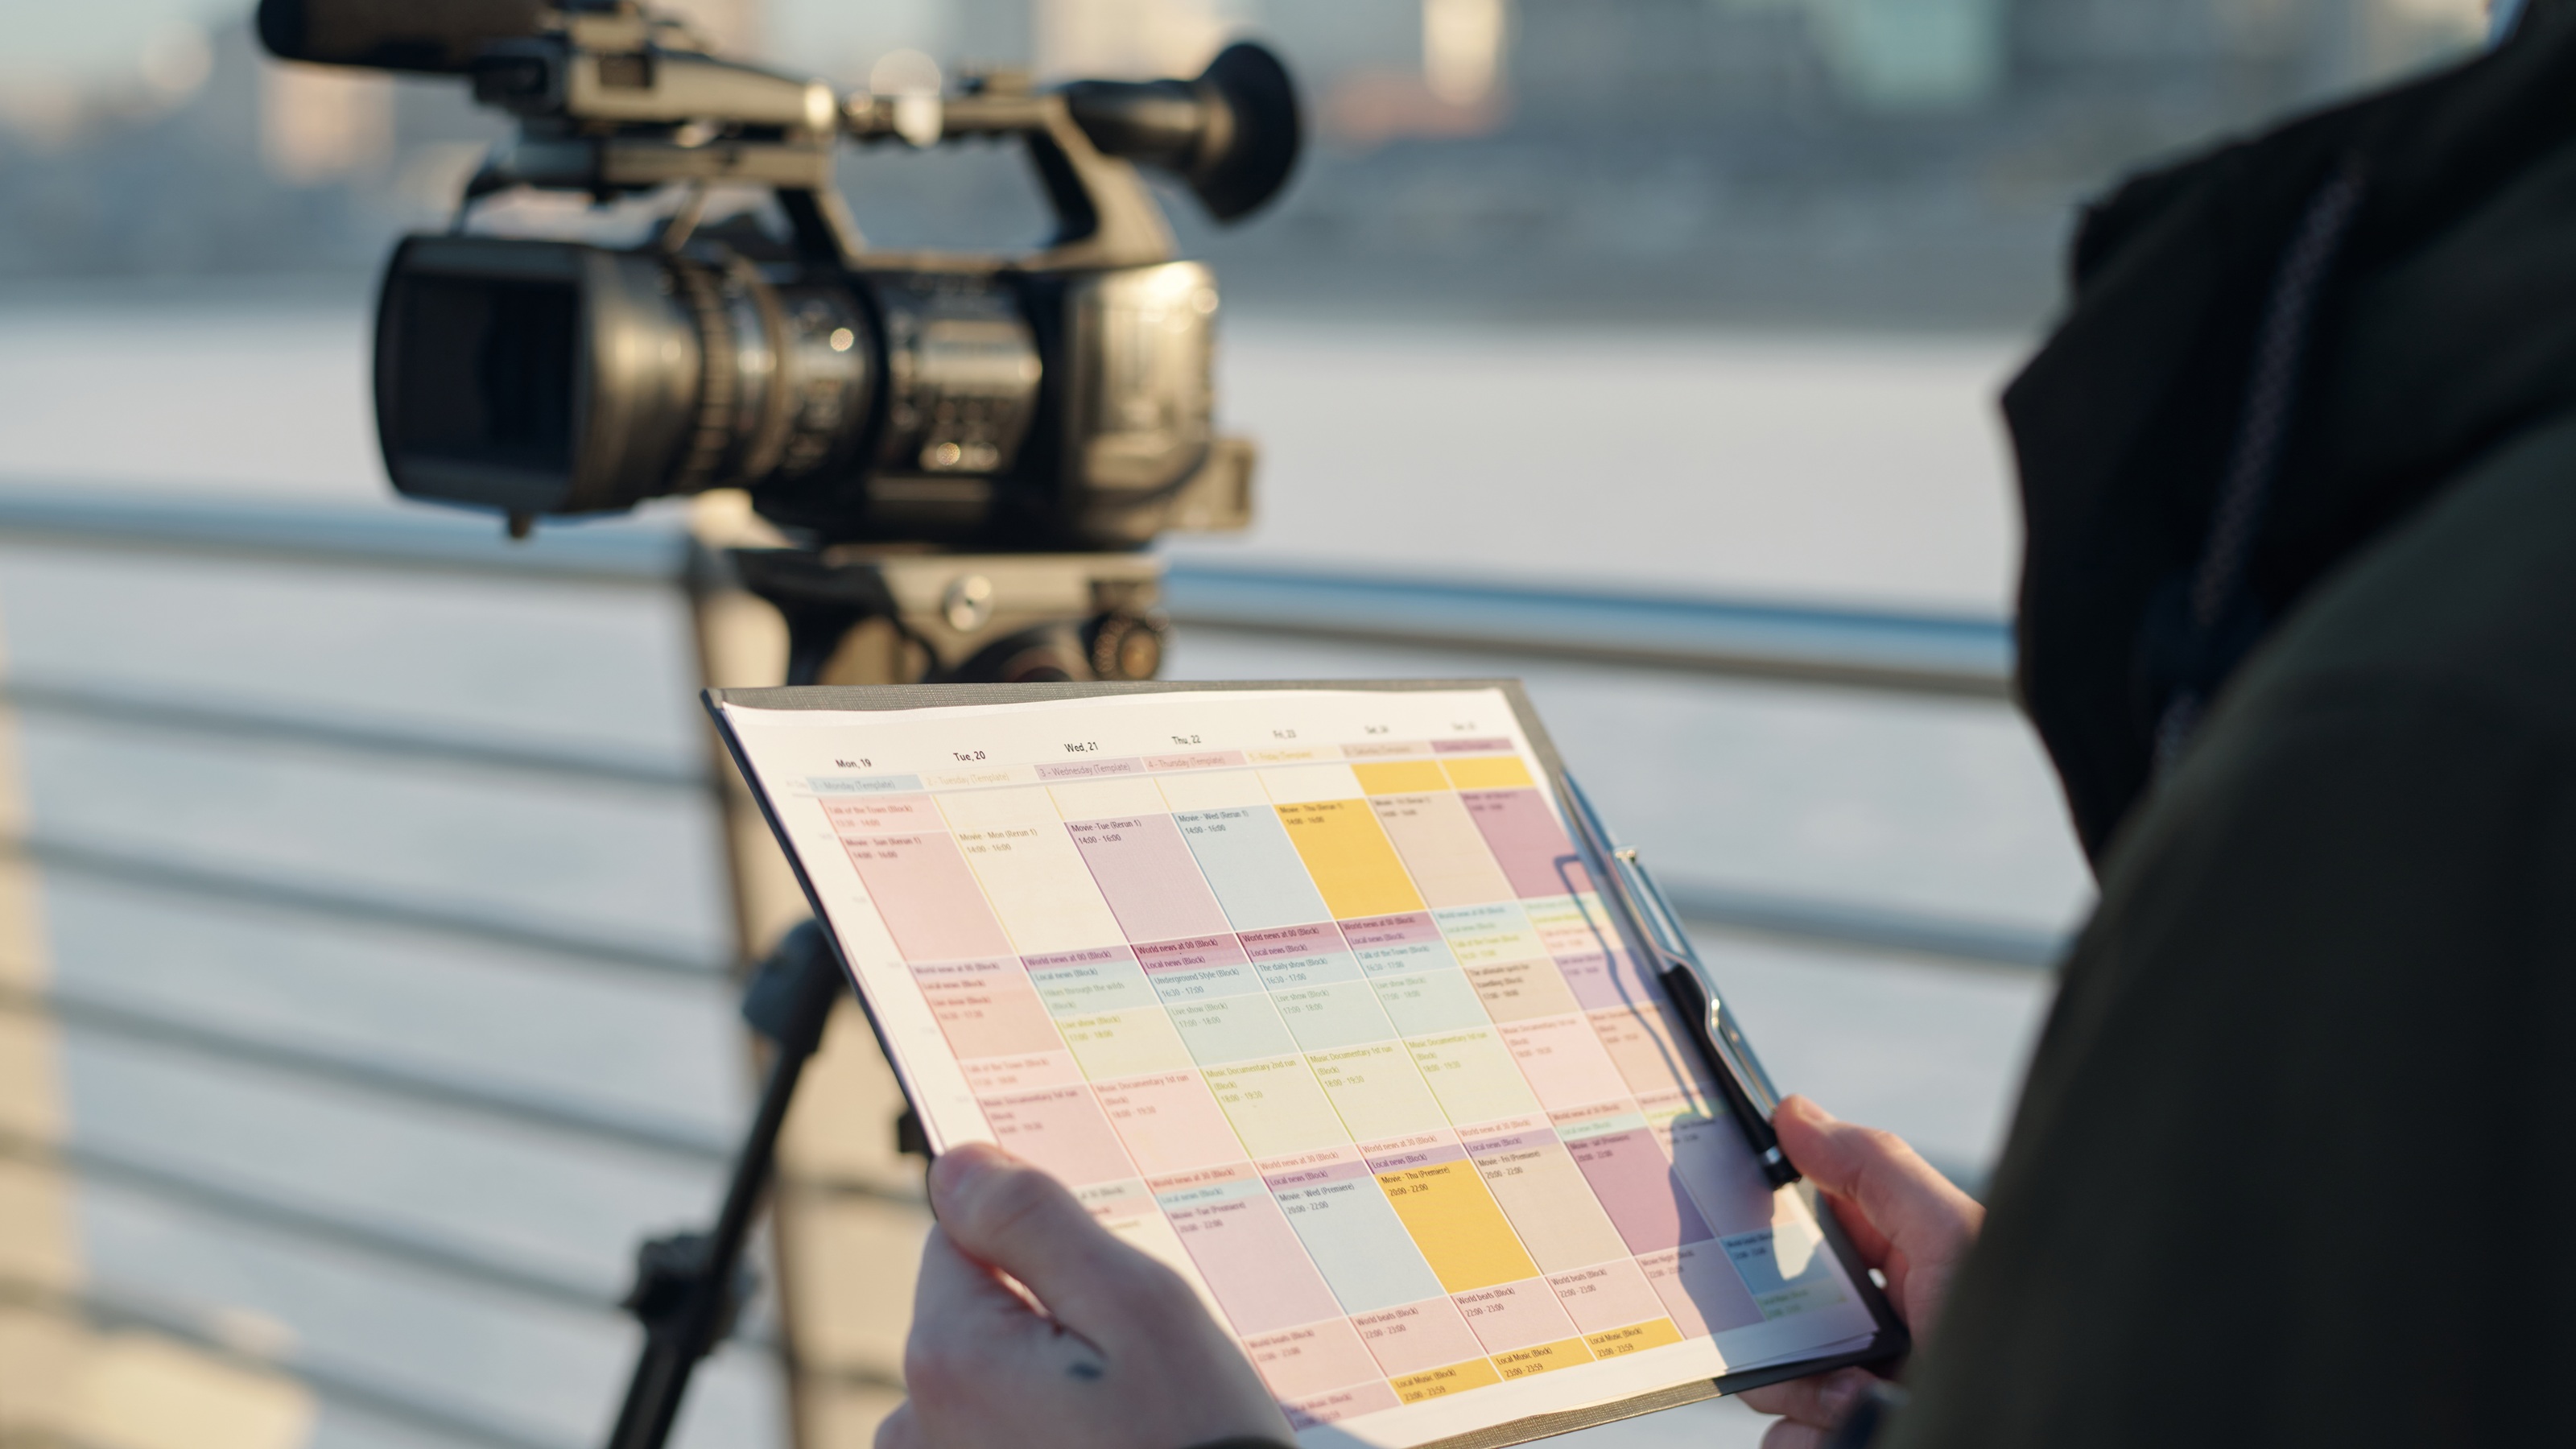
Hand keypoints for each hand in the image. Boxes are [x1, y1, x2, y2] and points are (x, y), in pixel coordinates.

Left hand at [875, 1142, 1296, 1448]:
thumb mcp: (1141, 1309)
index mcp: (948, 1354)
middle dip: (1047, 1324)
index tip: (1104, 1289)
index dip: (1041, 1249)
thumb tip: (959, 1163)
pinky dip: (1042, 1439)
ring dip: (1048, 1391)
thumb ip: (1037, 1222)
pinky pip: (995, 1441)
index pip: (961, 1235)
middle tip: (1135, 1374)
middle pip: (973, 1314)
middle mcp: (913, 1426)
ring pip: (987, 1384)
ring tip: (1128, 1428)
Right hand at [1738, 1096, 1982, 1448]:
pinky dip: (1802, 1437)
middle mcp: (1889, 1330)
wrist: (2027, 1431)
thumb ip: (1877, 1170)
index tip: (1738, 1189)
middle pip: (1786, 1302)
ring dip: (1796, 1384)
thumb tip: (1795, 1113)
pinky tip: (1846, 1430)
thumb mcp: (1955, 1242)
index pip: (1828, 1220)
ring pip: (1777, 1374)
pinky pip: (1785, 1438)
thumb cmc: (2017, 1350)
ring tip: (1855, 1396)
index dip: (1781, 1204)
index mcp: (1918, 1269)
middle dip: (1777, 1311)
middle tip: (1799, 1321)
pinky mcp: (1846, 1440)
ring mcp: (1866, 1393)